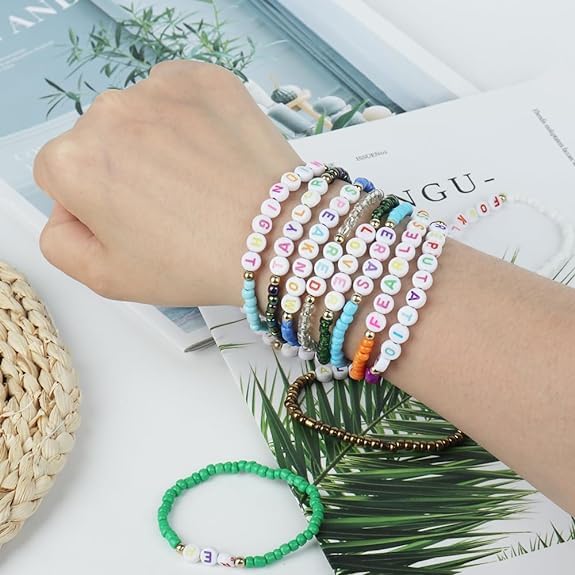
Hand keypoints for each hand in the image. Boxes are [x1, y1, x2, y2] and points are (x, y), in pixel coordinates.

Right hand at [34, 61, 299, 305]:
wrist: (277, 238)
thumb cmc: (197, 262)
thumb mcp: (106, 277)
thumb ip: (60, 242)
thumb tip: (67, 210)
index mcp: (74, 163)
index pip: (60, 175)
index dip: (93, 204)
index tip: (131, 221)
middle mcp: (108, 112)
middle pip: (99, 141)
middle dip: (123, 170)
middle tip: (170, 206)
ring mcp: (159, 89)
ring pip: (139, 116)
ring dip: (156, 142)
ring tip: (197, 182)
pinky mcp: (204, 78)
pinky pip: (178, 95)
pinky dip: (189, 119)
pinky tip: (212, 155)